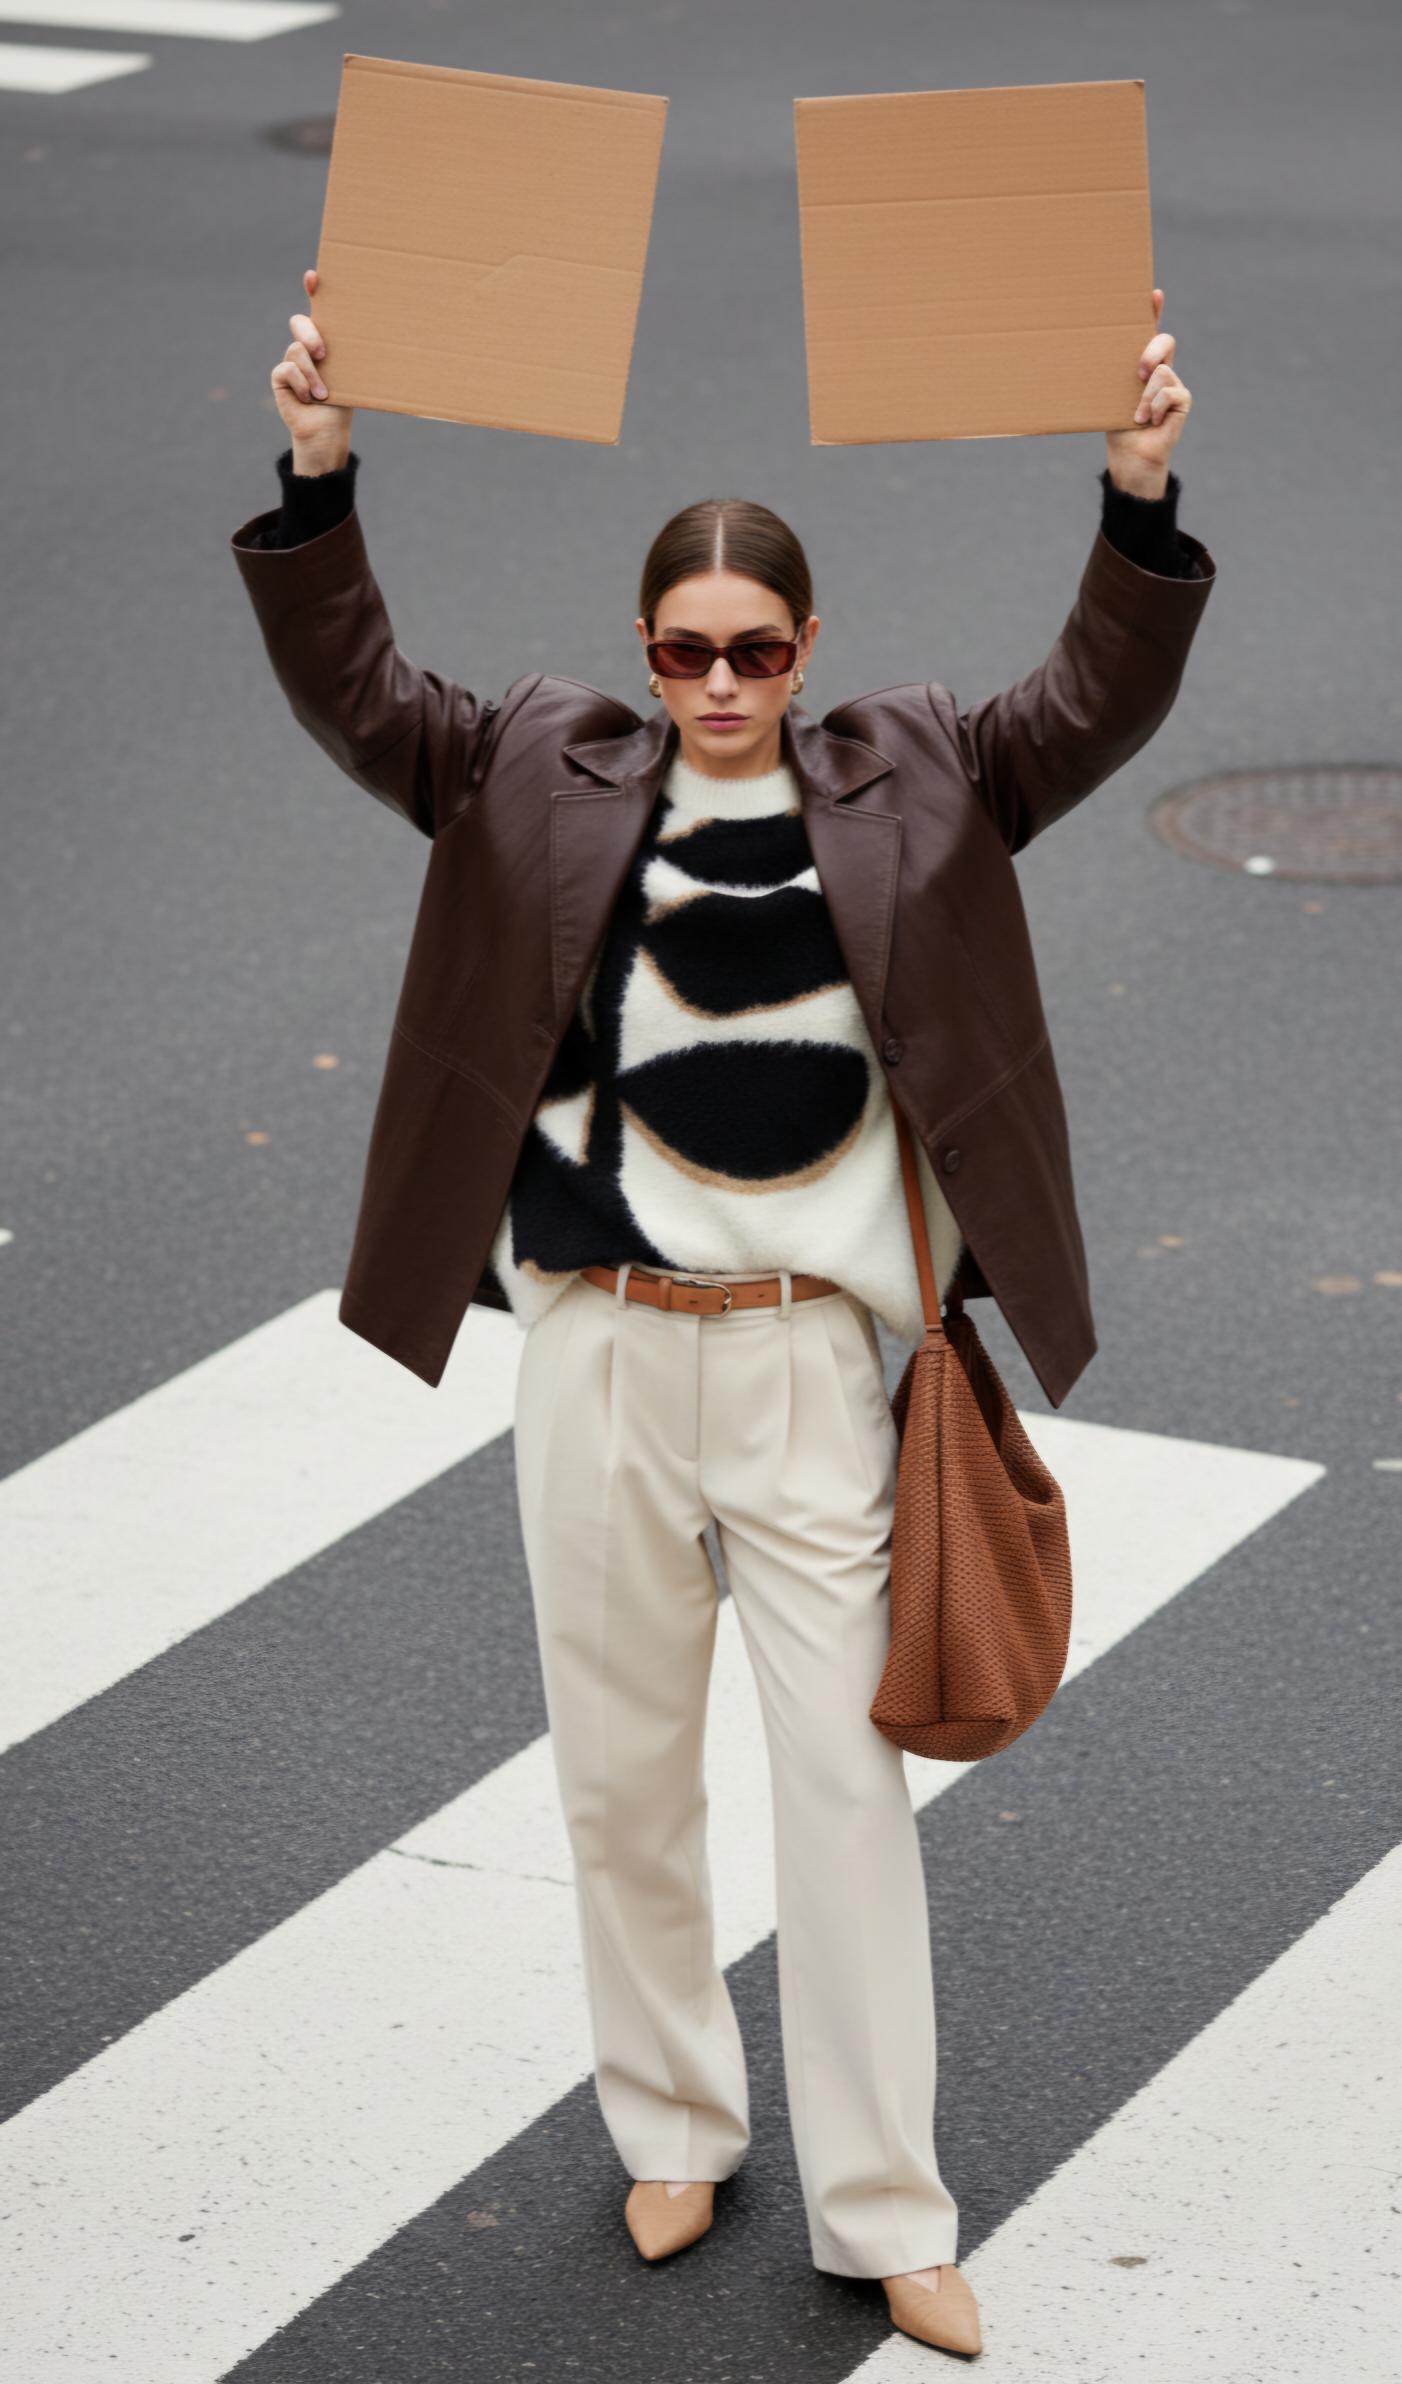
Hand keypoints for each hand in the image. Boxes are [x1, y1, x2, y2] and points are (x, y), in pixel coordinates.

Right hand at [270, 267, 353, 462]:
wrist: (329, 432)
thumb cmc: (346, 402)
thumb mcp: (354, 376)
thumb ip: (355, 358)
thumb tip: (386, 339)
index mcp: (327, 339)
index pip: (319, 308)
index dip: (313, 289)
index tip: (314, 276)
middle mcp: (306, 345)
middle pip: (300, 323)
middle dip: (309, 333)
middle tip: (322, 352)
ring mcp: (291, 360)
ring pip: (296, 350)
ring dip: (312, 374)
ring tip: (323, 394)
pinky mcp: (280, 378)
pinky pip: (286, 370)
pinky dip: (301, 385)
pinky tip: (310, 399)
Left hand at [1105, 289, 1192, 495]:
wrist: (1130, 456)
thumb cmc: (1115, 425)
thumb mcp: (1107, 396)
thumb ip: (1107, 377)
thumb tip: (1080, 357)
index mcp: (1141, 364)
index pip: (1149, 331)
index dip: (1153, 311)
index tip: (1153, 294)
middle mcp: (1160, 369)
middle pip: (1164, 341)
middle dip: (1152, 351)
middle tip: (1138, 373)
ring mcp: (1173, 384)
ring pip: (1163, 373)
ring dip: (1145, 398)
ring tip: (1137, 416)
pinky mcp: (1182, 401)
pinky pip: (1171, 393)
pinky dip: (1156, 408)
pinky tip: (1151, 421)